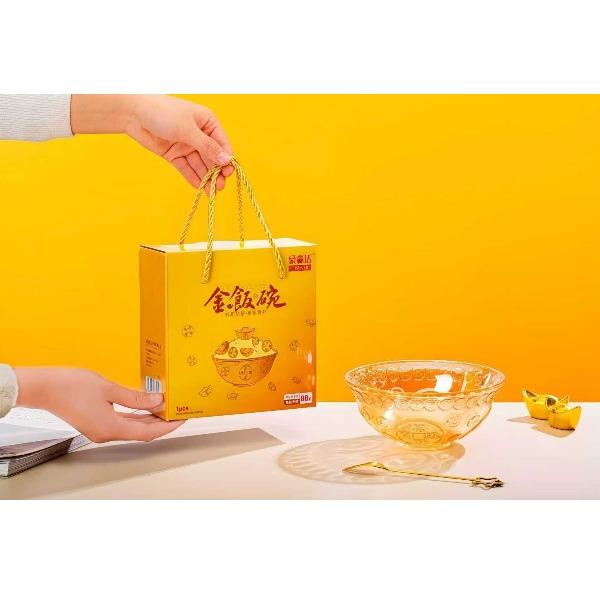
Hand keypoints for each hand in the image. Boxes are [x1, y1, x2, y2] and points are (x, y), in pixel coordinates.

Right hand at [14, 367, 183, 442]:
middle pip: (142, 432)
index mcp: (111, 428)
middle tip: (178, 412)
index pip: (148, 432)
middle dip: (161, 423)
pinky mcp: (95, 424)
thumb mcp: (109, 389)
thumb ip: (135, 397)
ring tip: (166, 409)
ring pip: (132, 428)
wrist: (43, 388)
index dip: (167, 427)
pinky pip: (122, 424)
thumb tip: (157, 401)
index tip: (181, 419)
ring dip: (149, 420)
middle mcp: (106, 434)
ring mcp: (100, 430)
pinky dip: (136, 417)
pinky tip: (145, 408)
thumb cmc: (71, 386)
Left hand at [71, 94, 233, 189]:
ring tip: (211, 192)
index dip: (226, 159)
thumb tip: (227, 160)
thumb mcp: (188, 129)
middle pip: (212, 157)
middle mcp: (199, 135)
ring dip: (206, 178)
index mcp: (208, 123)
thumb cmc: (163, 112)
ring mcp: (186, 145)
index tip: (228, 173)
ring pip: (200, 165)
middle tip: (220, 186)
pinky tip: (199, 188)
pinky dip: (192, 177)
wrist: (133, 112)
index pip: (222, 144)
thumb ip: (207, 147)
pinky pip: (186, 168)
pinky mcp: (174, 154)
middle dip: (216, 172)